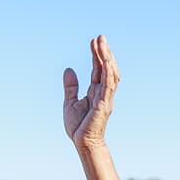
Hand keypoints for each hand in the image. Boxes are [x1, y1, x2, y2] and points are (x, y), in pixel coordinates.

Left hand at [63, 35, 118, 150]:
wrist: (82, 142)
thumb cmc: (78, 127)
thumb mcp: (70, 102)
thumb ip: (71, 86)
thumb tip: (69, 69)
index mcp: (96, 92)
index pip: (98, 70)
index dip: (96, 55)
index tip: (93, 41)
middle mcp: (103, 93)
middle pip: (106, 68)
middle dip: (104, 52)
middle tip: (100, 37)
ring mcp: (105, 98)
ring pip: (110, 74)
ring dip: (107, 58)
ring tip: (102, 43)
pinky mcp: (104, 103)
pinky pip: (108, 85)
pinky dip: (108, 72)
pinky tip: (105, 60)